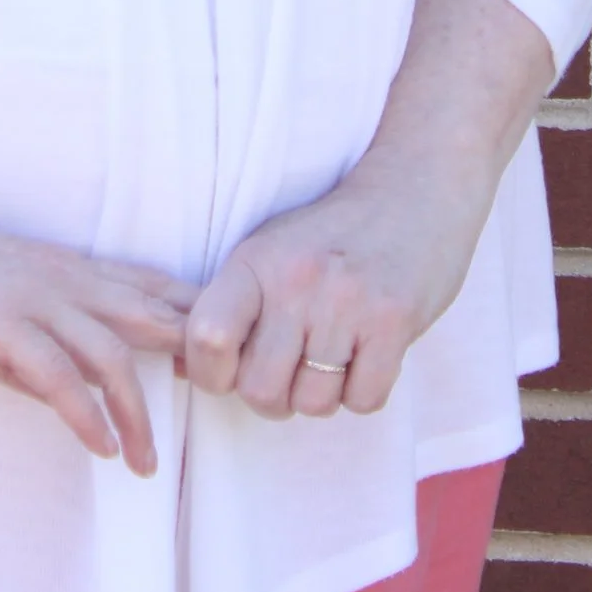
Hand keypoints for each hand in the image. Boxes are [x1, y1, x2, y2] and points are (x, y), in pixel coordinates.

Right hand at [0, 192, 189, 477]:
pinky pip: (55, 370)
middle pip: (149, 315)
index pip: (146, 290)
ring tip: (147, 463)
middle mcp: (57, 277)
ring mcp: (28, 295)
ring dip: (137, 411)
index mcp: (60, 271)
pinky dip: (84, 412)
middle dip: (189, 363)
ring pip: (110, 351)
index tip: (221, 366)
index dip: (189, 323)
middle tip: (216, 415)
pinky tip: (99, 446)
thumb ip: (28, 352)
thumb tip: (63, 397)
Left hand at [182, 0, 557, 423]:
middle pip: (260, 391)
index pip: (205, 338)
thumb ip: (228, 305)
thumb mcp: (270, 249)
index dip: (210, 375)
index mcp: (255, 261)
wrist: (416, 188)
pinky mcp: (395, 322)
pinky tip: (367, 354)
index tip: (231, 371)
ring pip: (313, 404)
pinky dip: (364, 392)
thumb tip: (176, 364)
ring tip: (333, 356)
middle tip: (292, 369)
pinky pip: (364, 401)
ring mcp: (348, 303)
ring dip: (322, 395)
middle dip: (274, 397)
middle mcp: (297, 281)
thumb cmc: (332, 233)